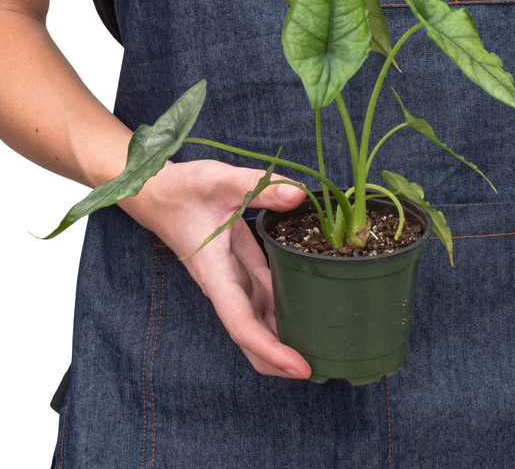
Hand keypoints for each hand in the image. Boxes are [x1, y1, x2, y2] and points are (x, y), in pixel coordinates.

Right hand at [118, 159, 312, 379]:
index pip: (242, 323)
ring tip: (321, 344)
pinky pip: (262, 294)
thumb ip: (260, 187)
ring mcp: (230, 277)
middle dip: (279, 360)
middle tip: (320, 368)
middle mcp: (223, 284)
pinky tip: (307, 305)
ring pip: (257, 318)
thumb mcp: (221, 181)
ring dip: (283, 335)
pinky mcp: (237, 266)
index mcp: (215, 272)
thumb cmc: (182, 188)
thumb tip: (299, 195)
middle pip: (250, 335)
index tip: (299, 367)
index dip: (270, 349)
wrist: (157, 191)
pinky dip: (281, 306)